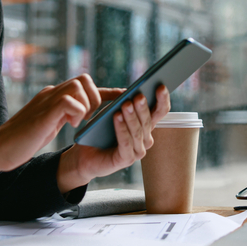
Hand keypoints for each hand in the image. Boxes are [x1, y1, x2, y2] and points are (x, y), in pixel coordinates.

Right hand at [0, 74, 103, 186]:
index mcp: (53, 96)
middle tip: (91, 118)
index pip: (84, 86)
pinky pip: (70, 100)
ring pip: (80, 84)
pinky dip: (77, 112)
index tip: (122, 98)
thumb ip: (62, 115)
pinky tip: (71, 125)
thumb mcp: (48, 125)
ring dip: (88, 104)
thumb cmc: (21, 142)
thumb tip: (81, 114)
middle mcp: (51, 93)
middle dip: (97, 96)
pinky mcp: (44, 111)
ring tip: (81, 122)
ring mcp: (47, 100)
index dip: (105, 92)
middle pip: (84, 79)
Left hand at [56, 84, 171, 192]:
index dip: (162, 99)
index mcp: (145, 125)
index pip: (160, 111)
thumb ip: (120, 102)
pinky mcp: (126, 159)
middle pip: (148, 121)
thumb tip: (127, 91)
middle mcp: (145, 139)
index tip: (160, 86)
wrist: (84, 155)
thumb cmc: (99, 132)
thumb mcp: (111, 112)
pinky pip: (125, 142)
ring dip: (131, 117)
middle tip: (139, 95)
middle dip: (143, 107)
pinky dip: (122, 129)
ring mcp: (137, 151)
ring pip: (137, 131)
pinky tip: (117, 117)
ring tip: (126, 104)